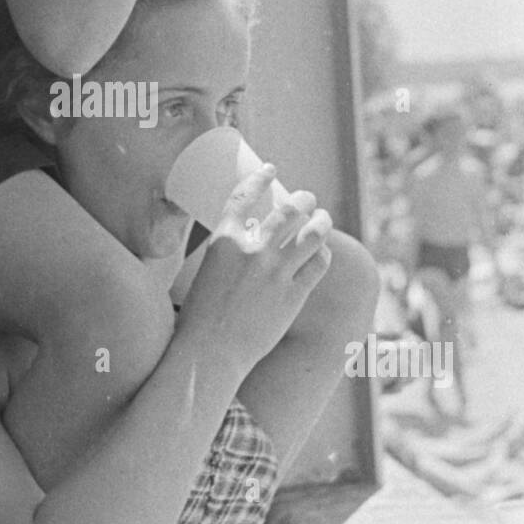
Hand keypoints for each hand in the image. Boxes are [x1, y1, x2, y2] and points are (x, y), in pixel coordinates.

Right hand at [178, 165, 332, 375]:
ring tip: (323, 217)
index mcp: (224, 241)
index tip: (271, 169)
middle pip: (288, 210)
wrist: (210, 354)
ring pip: (312, 233)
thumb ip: (226, 252)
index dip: (259, 178)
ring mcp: (276, 272)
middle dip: (302, 199)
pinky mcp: (294, 295)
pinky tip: (321, 252)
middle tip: (307, 198)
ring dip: (321, 220)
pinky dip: (322, 253)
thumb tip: (240, 238)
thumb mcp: (205, 272)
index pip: (244, 196)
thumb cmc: (199, 317)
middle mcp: (252, 251)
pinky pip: (318, 263)